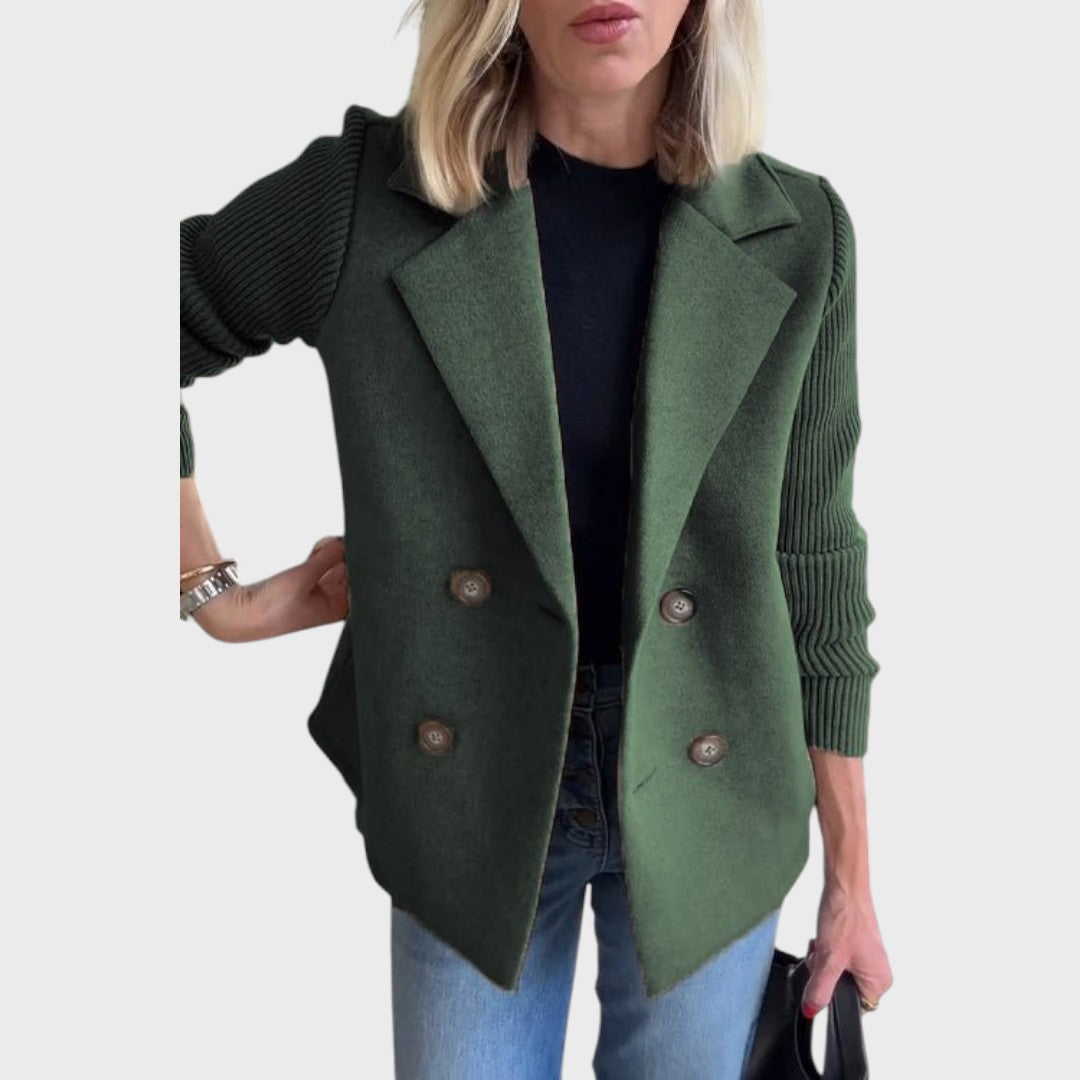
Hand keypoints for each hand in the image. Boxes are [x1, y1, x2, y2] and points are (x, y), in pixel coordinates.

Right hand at [191, 535, 349, 641]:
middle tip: (334, 545)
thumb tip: (342, 543)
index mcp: (338, 609)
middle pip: (351, 571)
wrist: (240, 613)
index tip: (354, 549)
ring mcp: (319, 591)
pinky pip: (321, 564)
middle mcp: (332, 601)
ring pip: (336, 565)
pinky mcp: (306, 583)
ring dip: (331, 552)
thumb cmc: (271, 610)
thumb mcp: (303, 578)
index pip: (361, 583)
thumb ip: (326, 558)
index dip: (360, 563)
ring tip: (321, 549)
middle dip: (344, 554)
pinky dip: (319, 555)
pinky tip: (316, 551)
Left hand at [801, 881, 892, 1017]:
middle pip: (842, 988)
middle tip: (823, 956)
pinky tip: (824, 938)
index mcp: (879, 982)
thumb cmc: (846, 916)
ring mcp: (867, 958)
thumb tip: (812, 1010)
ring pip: (837, 972)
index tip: (823, 978)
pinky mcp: (857, 946)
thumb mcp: (829, 959)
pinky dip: (827, 950)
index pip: (852, 1008)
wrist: (844, 885)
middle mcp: (877, 972)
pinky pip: (837, 958)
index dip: (833, 994)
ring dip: (825, 961)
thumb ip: (820, 988)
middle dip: (826, 974)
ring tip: (824, 943)